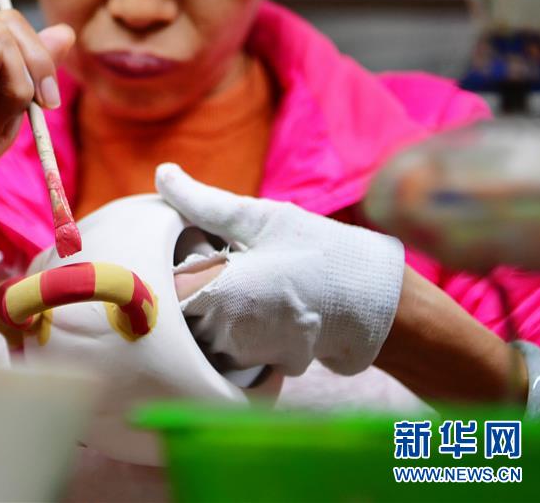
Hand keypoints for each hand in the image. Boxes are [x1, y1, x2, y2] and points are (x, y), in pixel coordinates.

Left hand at [157, 163, 405, 375]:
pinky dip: (236, 329)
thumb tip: (162, 173)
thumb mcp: (261, 218)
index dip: (171, 269)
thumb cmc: (320, 253)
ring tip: (250, 286)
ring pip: (201, 332)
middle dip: (191, 288)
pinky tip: (263, 308)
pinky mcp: (259, 365)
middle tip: (228, 265)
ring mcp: (242, 355)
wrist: (378, 303)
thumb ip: (204, 202)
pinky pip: (229, 348)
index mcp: (215, 294)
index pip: (161, 289)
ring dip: (212, 311)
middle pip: (178, 313)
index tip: (194, 254)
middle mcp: (222, 334)